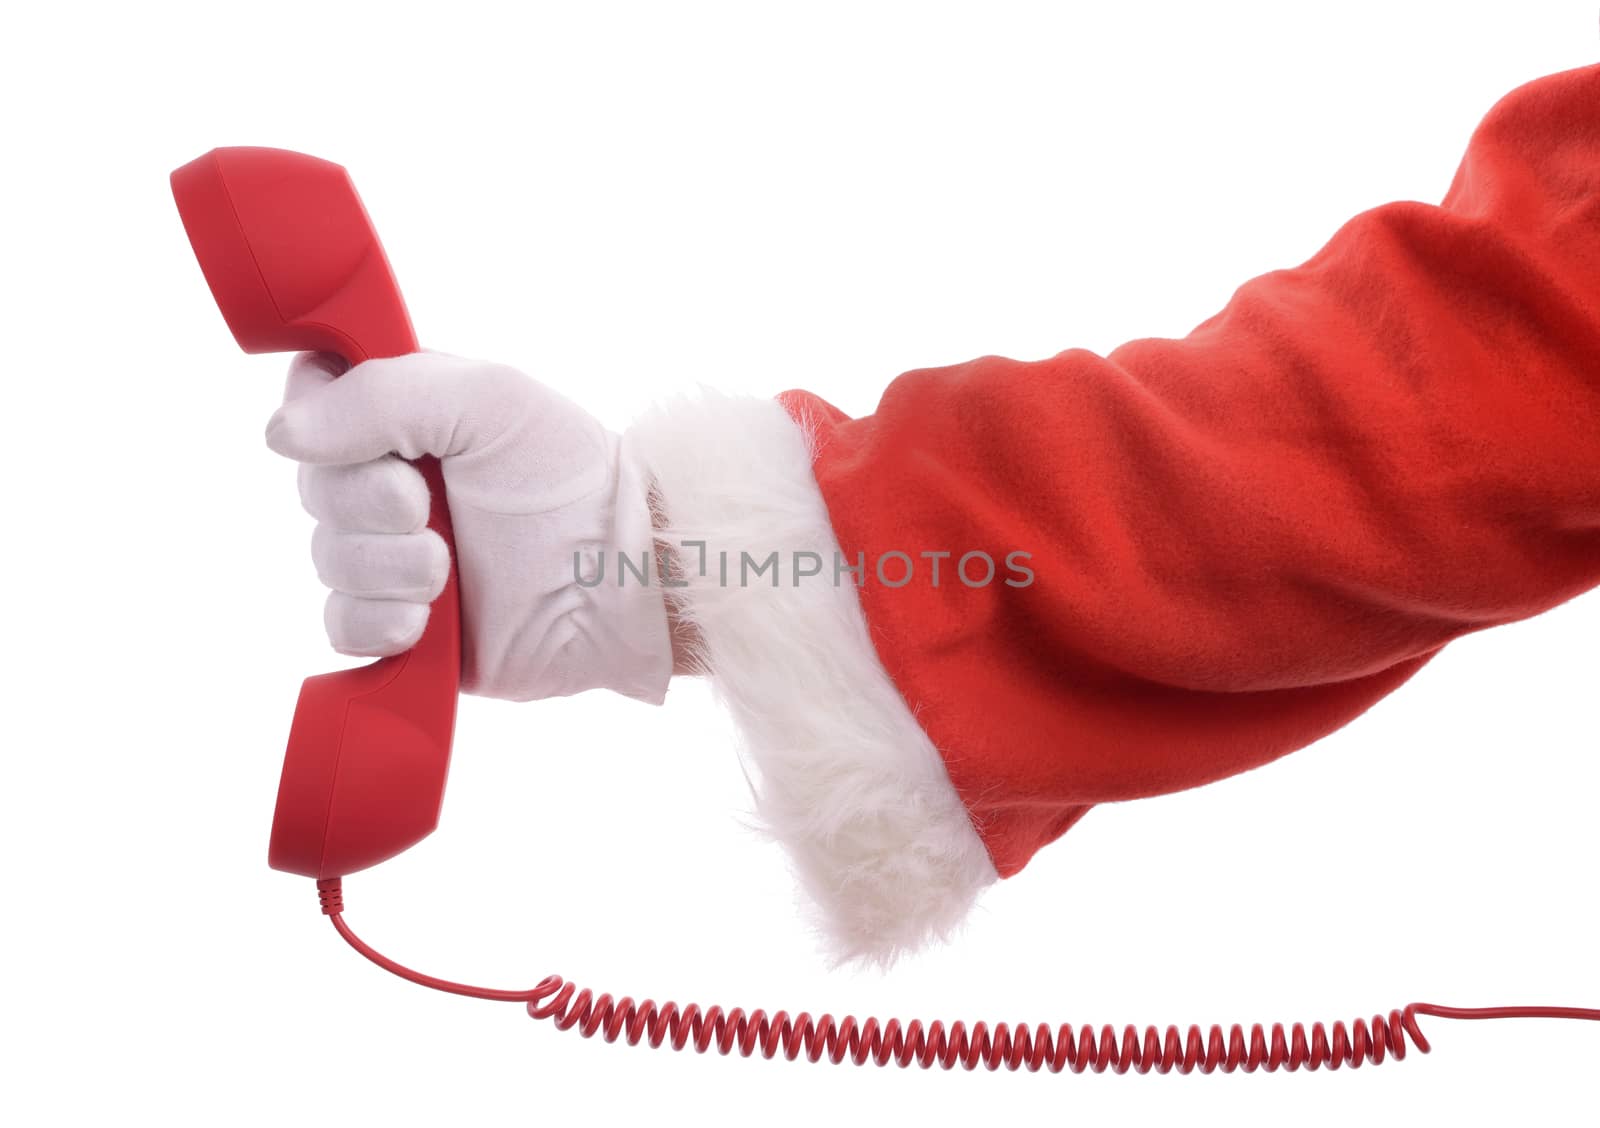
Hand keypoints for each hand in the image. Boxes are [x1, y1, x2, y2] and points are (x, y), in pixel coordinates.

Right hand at [265, 351, 671, 702]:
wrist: (620, 574)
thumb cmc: (569, 475)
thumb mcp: (487, 398)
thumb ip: (381, 394)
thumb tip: (281, 434)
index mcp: (403, 415)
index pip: (309, 402)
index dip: (322, 424)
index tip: (380, 443)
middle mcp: (389, 483)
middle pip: (313, 488)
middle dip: (370, 504)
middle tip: (431, 508)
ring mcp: (395, 556)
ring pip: (327, 560)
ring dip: (387, 567)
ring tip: (449, 568)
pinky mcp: (406, 626)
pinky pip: (344, 627)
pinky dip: (379, 623)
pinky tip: (428, 620)